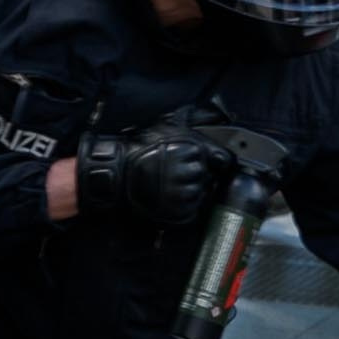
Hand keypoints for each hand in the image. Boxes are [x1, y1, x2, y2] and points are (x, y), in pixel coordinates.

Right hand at [73, 128, 226, 234]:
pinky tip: (169, 198)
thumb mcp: (168, 127)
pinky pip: (192, 213)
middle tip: (175, 172)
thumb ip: (198, 124)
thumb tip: (220, 126)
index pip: (223, 160)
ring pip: (202, 195)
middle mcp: (192, 172)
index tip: (196, 161)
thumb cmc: (138, 149)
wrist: (116, 174)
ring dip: (190, 191)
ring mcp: (185, 194)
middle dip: (197, 175)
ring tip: (169, 184)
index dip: (210, 160)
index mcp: (194, 150)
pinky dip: (184, 208)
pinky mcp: (177, 213)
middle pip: (211, 177)